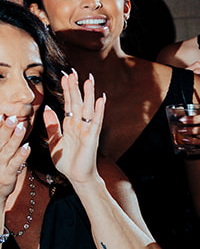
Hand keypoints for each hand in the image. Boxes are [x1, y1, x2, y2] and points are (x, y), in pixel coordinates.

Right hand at [0, 114, 29, 204]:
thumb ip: (2, 142)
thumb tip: (4, 124)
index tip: (1, 114)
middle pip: (0, 141)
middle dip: (5, 129)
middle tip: (12, 117)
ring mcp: (0, 166)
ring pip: (7, 151)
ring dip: (15, 139)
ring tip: (22, 127)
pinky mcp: (7, 176)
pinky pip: (15, 165)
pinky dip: (21, 156)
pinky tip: (27, 147)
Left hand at [42, 70, 105, 186]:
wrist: (76, 176)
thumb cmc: (67, 160)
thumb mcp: (54, 140)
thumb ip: (51, 125)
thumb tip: (48, 108)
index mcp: (70, 124)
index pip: (69, 103)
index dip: (67, 89)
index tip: (65, 75)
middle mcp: (80, 124)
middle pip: (78, 102)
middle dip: (75, 87)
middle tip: (73, 72)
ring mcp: (87, 130)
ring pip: (88, 108)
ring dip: (89, 94)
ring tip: (89, 80)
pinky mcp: (92, 137)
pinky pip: (96, 122)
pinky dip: (99, 110)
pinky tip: (101, 100)